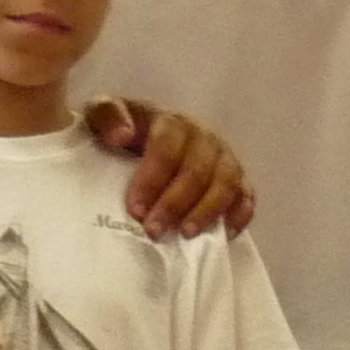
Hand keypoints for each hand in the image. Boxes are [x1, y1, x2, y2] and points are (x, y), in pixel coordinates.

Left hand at [82, 98, 252, 237]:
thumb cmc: (123, 131)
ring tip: (186, 234)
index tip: (135, 209)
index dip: (152, 180)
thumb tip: (122, 135)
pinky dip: (240, 215)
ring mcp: (224, 158)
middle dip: (174, 204)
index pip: (166, 149)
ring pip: (225, 184)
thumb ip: (106, 116)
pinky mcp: (238, 178)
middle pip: (196, 171)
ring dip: (207, 212)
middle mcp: (204, 137)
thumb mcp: (103, 114)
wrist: (146, 134)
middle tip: (153, 231)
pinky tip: (225, 234)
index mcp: (171, 122)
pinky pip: (247, 196)